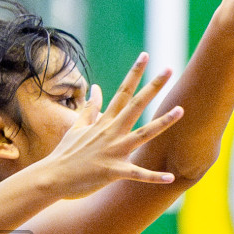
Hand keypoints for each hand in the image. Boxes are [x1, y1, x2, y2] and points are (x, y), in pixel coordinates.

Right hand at [38, 53, 183, 198]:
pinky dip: (154, 177)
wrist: (52, 177)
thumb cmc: (66, 153)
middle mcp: (111, 132)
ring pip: (143, 134)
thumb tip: (96, 88)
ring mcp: (113, 151)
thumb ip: (90, 107)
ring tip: (181, 110)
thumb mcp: (76, 126)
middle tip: (169, 69)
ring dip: (162, 123)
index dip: (134, 73)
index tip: (145, 56)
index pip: (122, 92)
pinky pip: (137, 174)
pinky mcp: (113, 171)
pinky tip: (171, 177)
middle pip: (136, 105)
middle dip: (153, 87)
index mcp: (104, 122)